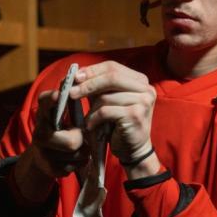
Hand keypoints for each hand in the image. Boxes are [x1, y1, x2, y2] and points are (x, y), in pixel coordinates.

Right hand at [29, 89, 90, 179]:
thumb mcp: (60, 112)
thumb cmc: (58, 128)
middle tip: (81, 136)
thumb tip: (76, 74)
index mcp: (43, 113)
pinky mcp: (51, 169)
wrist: (42, 156)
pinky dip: (79, 163)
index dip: (53, 99)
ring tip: (78, 147)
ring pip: (77, 155)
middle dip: (82, 140)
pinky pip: (75, 166)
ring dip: (83, 152)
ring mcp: (43, 153)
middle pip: (72, 141)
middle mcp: (39, 132)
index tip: (59, 94)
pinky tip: (72, 158)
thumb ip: (67, 98)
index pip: (46, 103)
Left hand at [70, 61, 158, 177]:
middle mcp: (145, 88)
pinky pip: (106, 111)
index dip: (92, 70)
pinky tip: (91, 126)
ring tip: (87, 119)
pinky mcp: (136, 115)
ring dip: (91, 109)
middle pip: (111, 77)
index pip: (112, 66)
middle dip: (88, 84)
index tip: (75, 77)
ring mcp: (143, 101)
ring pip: (106, 97)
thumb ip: (96, 86)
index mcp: (139, 80)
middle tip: (71, 92)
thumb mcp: (107, 100)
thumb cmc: (117, 124)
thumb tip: (75, 74)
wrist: (133, 150)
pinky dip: (94, 119)